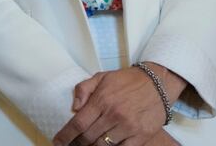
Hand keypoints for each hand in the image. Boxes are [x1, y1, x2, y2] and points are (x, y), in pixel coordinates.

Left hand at [53, 64, 183, 145]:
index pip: (78, 123)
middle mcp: (114, 115)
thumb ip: (83, 89)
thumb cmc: (126, 81)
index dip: (65, 135)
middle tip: (71, 144)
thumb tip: (73, 107)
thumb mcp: (101, 77)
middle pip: (88, 137)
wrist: (157, 83)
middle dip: (77, 143)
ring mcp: (128, 127)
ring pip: (103, 145)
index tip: (58, 141)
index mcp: (102, 100)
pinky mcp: (141, 136)